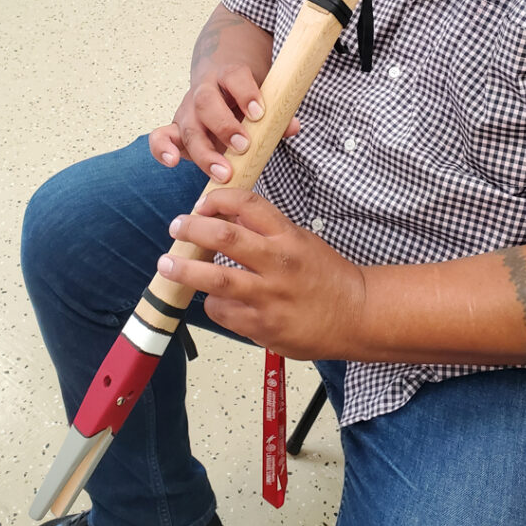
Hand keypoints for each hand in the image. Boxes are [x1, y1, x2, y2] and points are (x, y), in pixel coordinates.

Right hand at [149, 67, 299, 183]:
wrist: (218, 82)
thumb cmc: (243, 97)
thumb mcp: (261, 98)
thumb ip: (276, 114)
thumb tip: (292, 126)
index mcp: (227, 76)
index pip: (234, 76)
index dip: (246, 93)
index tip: (259, 113)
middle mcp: (203, 92)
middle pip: (206, 103)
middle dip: (224, 126)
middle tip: (243, 146)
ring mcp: (186, 110)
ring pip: (188, 126)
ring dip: (204, 151)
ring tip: (223, 172)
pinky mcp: (175, 129)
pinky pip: (160, 137)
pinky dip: (162, 149)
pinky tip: (173, 162)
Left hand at [157, 189, 365, 359]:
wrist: (357, 315)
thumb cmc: (327, 276)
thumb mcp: (301, 241)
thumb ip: (266, 231)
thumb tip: (227, 216)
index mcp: (288, 236)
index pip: (247, 204)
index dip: (218, 199)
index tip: (202, 204)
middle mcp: (277, 263)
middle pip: (224, 236)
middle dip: (192, 229)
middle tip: (177, 227)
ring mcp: (269, 296)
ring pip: (215, 278)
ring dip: (185, 269)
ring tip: (167, 264)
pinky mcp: (263, 326)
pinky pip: (223, 311)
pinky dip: (212, 303)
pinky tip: (213, 300)